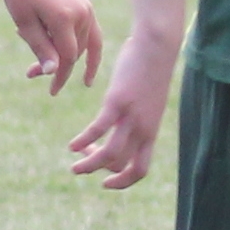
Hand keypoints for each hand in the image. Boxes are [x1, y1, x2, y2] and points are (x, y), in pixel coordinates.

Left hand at [0, 0, 102, 91]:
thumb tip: (54, 72)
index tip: (51, 92)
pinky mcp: (85, 6)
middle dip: (55, 66)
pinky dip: (87, 50)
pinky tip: (86, 71)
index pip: (67, 58)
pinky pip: (92, 34)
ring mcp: (86, 9)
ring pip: (82, 45)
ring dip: (63, 57)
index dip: (60, 76)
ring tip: (37, 63)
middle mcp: (81, 14)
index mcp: (64, 18)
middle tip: (29, 72)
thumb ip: (41, 48)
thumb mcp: (24, 23)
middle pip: (74, 53)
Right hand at [68, 39, 176, 188]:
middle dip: (99, 169)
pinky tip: (72, 145)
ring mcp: (131, 117)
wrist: (158, 46)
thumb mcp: (147, 100)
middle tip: (83, 160)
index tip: (105, 183)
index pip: (140, 170)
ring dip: (89, 165)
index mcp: (150, 131)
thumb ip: (138, 115)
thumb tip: (127, 121)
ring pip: (109, 154)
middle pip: (120, 165)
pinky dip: (83, 140)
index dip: (123, 182)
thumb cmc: (151, 69)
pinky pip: (98, 129)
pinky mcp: (118, 102)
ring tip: (74, 167)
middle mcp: (143, 129)